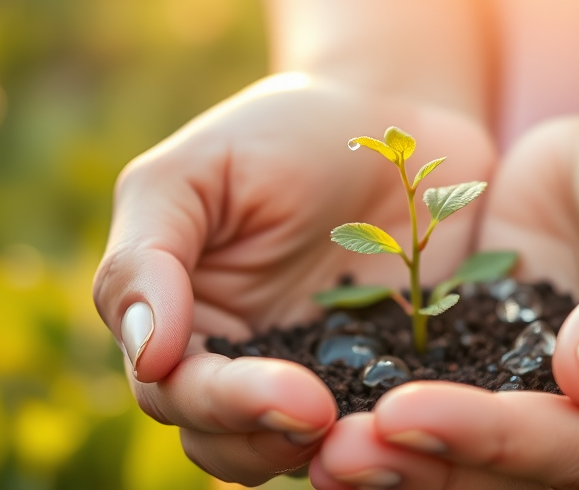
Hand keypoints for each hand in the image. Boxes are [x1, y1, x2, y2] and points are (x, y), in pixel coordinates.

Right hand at [92, 73, 495, 484]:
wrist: (390, 123)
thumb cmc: (276, 134)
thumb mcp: (193, 172)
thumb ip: (147, 256)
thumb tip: (148, 353)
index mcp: (183, 320)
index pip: (174, 391)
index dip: (222, 403)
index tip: (285, 394)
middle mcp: (244, 361)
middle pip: (227, 442)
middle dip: (268, 440)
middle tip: (324, 416)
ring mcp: (320, 373)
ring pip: (300, 451)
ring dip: (329, 454)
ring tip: (377, 434)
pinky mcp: (390, 374)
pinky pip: (386, 422)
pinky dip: (397, 432)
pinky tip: (431, 419)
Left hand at [314, 90, 578, 488]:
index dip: (500, 442)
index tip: (409, 414)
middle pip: (520, 471)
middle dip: (429, 464)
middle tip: (337, 455)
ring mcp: (552, 386)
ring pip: (474, 448)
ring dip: (400, 455)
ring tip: (319, 449)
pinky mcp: (501, 346)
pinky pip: (449, 386)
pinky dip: (392, 405)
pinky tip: (324, 399)